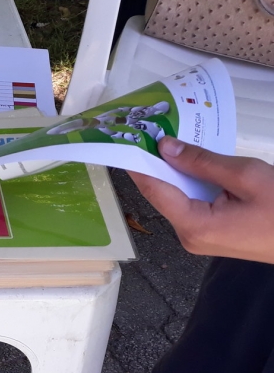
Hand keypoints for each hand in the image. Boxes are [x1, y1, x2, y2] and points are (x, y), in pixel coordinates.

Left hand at [129, 136, 273, 263]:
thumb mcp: (245, 176)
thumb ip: (202, 162)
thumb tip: (167, 148)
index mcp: (194, 226)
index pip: (154, 190)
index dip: (139, 164)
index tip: (126, 141)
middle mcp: (190, 236)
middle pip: (163, 195)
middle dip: (156, 164)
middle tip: (150, 133)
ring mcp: (201, 239)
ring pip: (179, 199)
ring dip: (175, 172)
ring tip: (168, 142)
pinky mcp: (213, 235)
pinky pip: (194, 205)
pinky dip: (191, 184)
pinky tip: (192, 164)